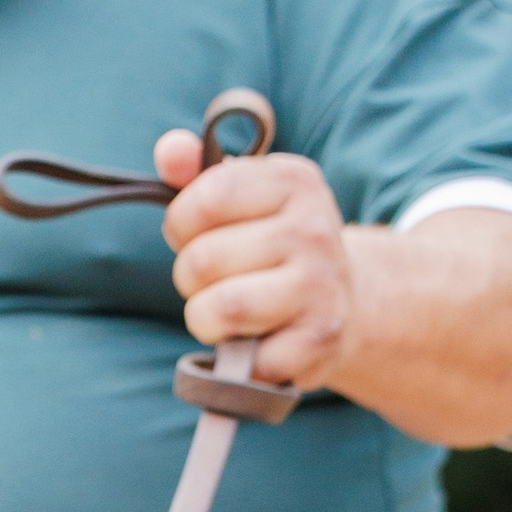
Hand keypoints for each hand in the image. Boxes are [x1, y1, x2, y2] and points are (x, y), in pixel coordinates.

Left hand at [155, 128, 359, 393]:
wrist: (342, 302)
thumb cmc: (271, 246)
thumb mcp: (243, 197)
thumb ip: (197, 172)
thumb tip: (169, 151)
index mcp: (294, 181)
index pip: (207, 198)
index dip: (182, 224)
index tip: (196, 234)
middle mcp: (315, 228)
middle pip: (202, 260)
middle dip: (190, 279)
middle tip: (216, 281)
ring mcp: (321, 286)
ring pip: (221, 308)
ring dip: (205, 319)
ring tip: (228, 313)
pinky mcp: (319, 341)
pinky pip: (246, 359)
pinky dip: (236, 360)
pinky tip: (257, 341)